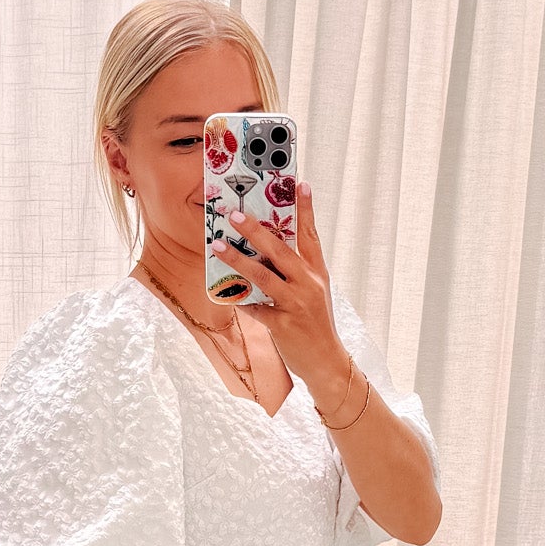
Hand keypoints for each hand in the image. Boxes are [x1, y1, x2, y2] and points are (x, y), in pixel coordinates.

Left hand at [212, 182, 351, 406]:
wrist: (326, 362)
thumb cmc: (315, 325)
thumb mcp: (314, 293)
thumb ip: (296, 272)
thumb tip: (266, 253)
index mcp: (317, 273)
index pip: (311, 235)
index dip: (306, 209)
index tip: (300, 183)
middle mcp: (308, 284)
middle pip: (280, 250)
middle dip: (255, 230)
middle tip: (233, 214)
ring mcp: (295, 304)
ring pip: (262, 276)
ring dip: (237, 260)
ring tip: (218, 246)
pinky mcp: (283, 325)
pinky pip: (254, 308)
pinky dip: (240, 300)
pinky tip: (226, 293)